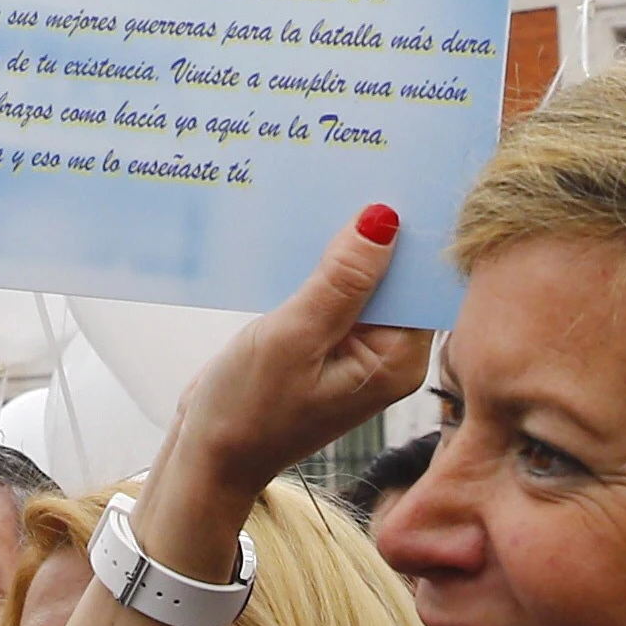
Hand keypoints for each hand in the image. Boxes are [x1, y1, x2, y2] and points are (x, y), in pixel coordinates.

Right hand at [160, 208, 431, 527]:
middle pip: (393, 276)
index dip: (406, 230)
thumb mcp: (292, 339)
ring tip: (321, 190)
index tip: (388, 177)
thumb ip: (340, 281)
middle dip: (372, 230)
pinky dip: (318, 265)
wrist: (207, 458)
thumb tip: (384, 219)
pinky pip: (333, 291)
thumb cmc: (247, 410)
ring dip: (340, 244)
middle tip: (351, 168)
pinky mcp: (325, 342)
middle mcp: (385, 354)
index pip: (418, 281)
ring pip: (360, 278)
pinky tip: (298, 235)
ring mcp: (355, 348)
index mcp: (396, 361)